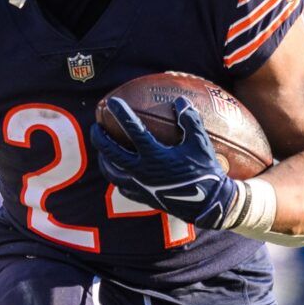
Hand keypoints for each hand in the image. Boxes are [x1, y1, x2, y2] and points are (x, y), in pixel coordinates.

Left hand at [91, 97, 237, 227]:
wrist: (208, 204)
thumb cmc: (206, 171)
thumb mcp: (200, 143)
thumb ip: (190, 119)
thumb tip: (180, 100)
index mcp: (155, 156)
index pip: (132, 130)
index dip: (120, 114)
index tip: (111, 102)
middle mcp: (142, 171)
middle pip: (111, 153)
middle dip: (100, 138)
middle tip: (95, 127)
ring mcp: (140, 186)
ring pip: (112, 173)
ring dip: (104, 160)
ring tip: (102, 152)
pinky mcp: (144, 198)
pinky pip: (123, 187)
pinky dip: (117, 178)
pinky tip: (119, 172)